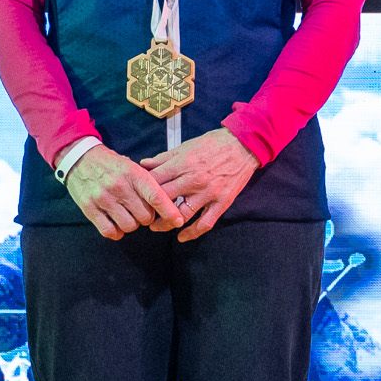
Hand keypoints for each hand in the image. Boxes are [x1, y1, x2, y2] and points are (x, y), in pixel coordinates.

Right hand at [59, 141, 181, 240]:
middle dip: (147, 217)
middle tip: (140, 209)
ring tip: (126, 214)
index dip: (169, 211)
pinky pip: (109, 231)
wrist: (79, 158)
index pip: (155, 196)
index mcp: (132, 173)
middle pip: (145, 217)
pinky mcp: (89, 208)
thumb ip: (147, 183)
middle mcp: (118, 186)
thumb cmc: (110, 164)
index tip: (178, 220)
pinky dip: (116, 232)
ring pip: (129, 226)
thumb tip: (167, 203)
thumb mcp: (131, 166)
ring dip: (131, 224)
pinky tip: (115, 223)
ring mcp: (103, 198)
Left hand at [144, 129, 259, 240]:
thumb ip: (164, 158)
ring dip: (166, 224)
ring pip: (182, 215)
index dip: (142, 189)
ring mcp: (208, 193)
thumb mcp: (186, 146)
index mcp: (183, 163)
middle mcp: (194, 180)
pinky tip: (181, 237)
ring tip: (156, 227)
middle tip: (142, 213)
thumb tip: (144, 164)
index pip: (155, 180)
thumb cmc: (213, 143)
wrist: (243, 145)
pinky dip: (192, 233)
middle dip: (150, 208)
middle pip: (164, 199)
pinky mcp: (221, 202)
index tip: (136, 195)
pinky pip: (205, 223)